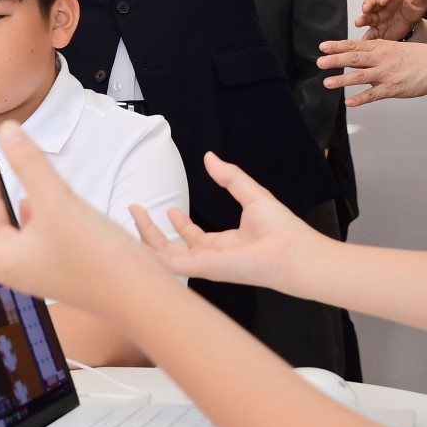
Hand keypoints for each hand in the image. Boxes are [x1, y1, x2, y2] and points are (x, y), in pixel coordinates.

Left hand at [0, 122, 155, 312]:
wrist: (141, 296)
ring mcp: (35, 263)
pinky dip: (17, 211)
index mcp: (0, 261)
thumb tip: (10, 128)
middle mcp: (12, 265)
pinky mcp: (57, 259)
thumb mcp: (59, 202)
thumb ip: (31, 164)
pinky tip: (27, 194)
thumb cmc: (99, 262)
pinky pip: (24, 234)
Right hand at [133, 152, 327, 295]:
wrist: (293, 251)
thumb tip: (210, 157)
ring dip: (145, 238)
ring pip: (164, 257)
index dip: (179, 225)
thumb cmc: (280, 229)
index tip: (169, 208)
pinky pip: (169, 263)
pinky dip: (150, 253)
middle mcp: (212, 258)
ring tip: (132, 216)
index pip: (194, 239)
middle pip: (173, 249)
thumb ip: (229, 177)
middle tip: (135, 210)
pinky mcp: (202, 268)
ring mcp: (205, 265)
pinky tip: (138, 239)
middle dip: (151, 232)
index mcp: (224, 245)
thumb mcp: (250, 194)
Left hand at [316, 38, 426, 106]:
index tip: (322, 47)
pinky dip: (361, 99)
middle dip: (335, 60)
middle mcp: (381, 59)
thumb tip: (353, 56)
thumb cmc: (416, 56)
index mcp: (380, 47)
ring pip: (361, 77)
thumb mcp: (392, 48)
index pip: (355, 45)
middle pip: (354, 58)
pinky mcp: (392, 89)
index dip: (337, 46)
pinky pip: (374, 95)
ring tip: (327, 82)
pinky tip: (349, 102)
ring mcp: (386, 74)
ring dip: (342, 80)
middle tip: (319, 62)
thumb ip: (373, 53)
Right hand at [355, 0, 426, 39]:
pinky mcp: (378, 29)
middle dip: (367, 5)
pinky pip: (371, 32)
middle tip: (366, 8)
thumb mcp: (419, 2)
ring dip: (362, 19)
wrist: (412, 24)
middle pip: (371, 2)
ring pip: (368, 17)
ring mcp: (378, 18)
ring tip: (359, 22)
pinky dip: (367, 36)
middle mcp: (382, 5)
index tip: (383, 0)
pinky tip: (365, 39)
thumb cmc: (413, 9)